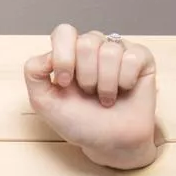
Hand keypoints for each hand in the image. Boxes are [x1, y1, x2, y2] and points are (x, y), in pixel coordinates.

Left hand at [24, 25, 158, 169]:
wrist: (110, 142)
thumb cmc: (78, 122)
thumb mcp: (44, 102)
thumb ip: (34, 73)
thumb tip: (47, 53)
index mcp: (69, 52)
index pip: (64, 32)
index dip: (64, 58)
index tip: (65, 83)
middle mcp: (93, 47)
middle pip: (87, 42)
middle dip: (86, 76)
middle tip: (88, 93)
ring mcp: (118, 50)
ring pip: (110, 51)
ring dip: (105, 84)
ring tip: (105, 97)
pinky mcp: (141, 58)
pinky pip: (132, 58)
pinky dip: (125, 81)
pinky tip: (124, 90)